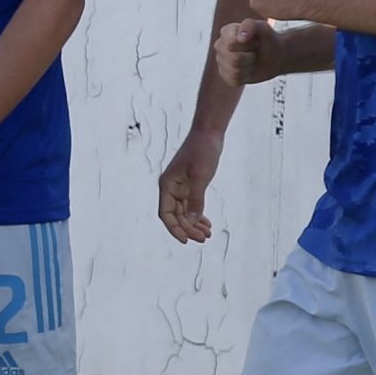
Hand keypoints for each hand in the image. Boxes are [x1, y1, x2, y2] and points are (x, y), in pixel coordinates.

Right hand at [156, 127, 224, 243]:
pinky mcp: (190, 185)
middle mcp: (171, 188)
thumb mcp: (200, 176)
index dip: (174, 229)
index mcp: (167, 185)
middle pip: (176, 216)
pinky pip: (191, 205)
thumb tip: (192, 221)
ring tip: (207, 234)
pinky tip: (207, 224)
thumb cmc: (202, 150)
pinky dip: (198, 216)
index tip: (185, 241)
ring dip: (194, 225)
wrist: (209, 134)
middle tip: (204, 238)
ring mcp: (180, 187)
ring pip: (184, 213)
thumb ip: (196, 199)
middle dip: (188, 229)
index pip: (166, 213)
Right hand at [215, 18, 289, 88]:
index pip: (231, 43)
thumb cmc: (268, 40)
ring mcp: (221, 61)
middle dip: (249, 56)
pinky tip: (248, 69)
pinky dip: (246, 76)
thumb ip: (250, 25)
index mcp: (226, 32)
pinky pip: (234, 80)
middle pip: (233, 58)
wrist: (275, 56)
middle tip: (254, 51)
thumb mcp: (263, 28)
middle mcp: (220, 46)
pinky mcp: (226, 75)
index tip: (255, 41)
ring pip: (234, 70)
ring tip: (252, 59)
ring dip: (248, 66)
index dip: (248, 44)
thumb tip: (240, 37)